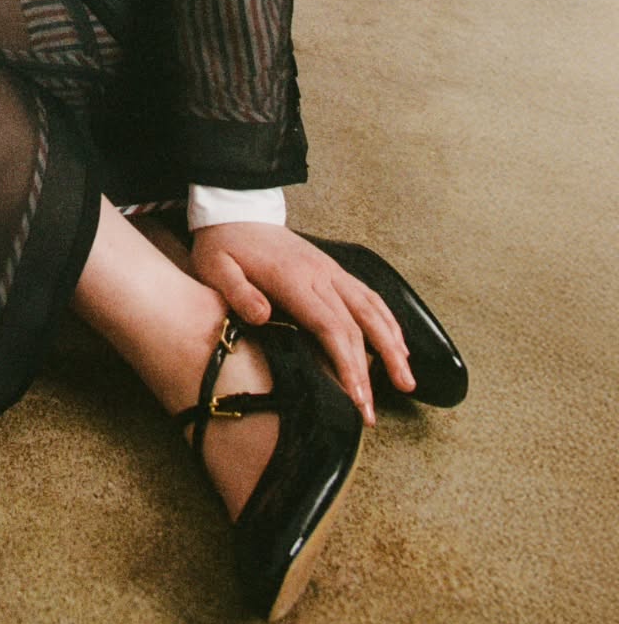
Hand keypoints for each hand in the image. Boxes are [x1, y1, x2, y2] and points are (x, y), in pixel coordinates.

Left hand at [190, 221, 414, 423]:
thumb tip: (261, 316)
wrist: (235, 211)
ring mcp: (329, 270)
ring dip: (391, 346)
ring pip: (371, 309)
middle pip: (355, 326)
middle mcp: (319, 274)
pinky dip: (387, 320)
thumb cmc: (224, 245)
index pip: (330, 326)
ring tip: (406, 380)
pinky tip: (398, 343)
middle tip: (371, 412)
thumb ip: (237, 292)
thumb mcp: (216, 267)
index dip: (346, 363)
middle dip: (368, 371)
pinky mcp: (332, 269)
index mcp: (292, 278)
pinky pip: (368, 295)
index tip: (356, 396)